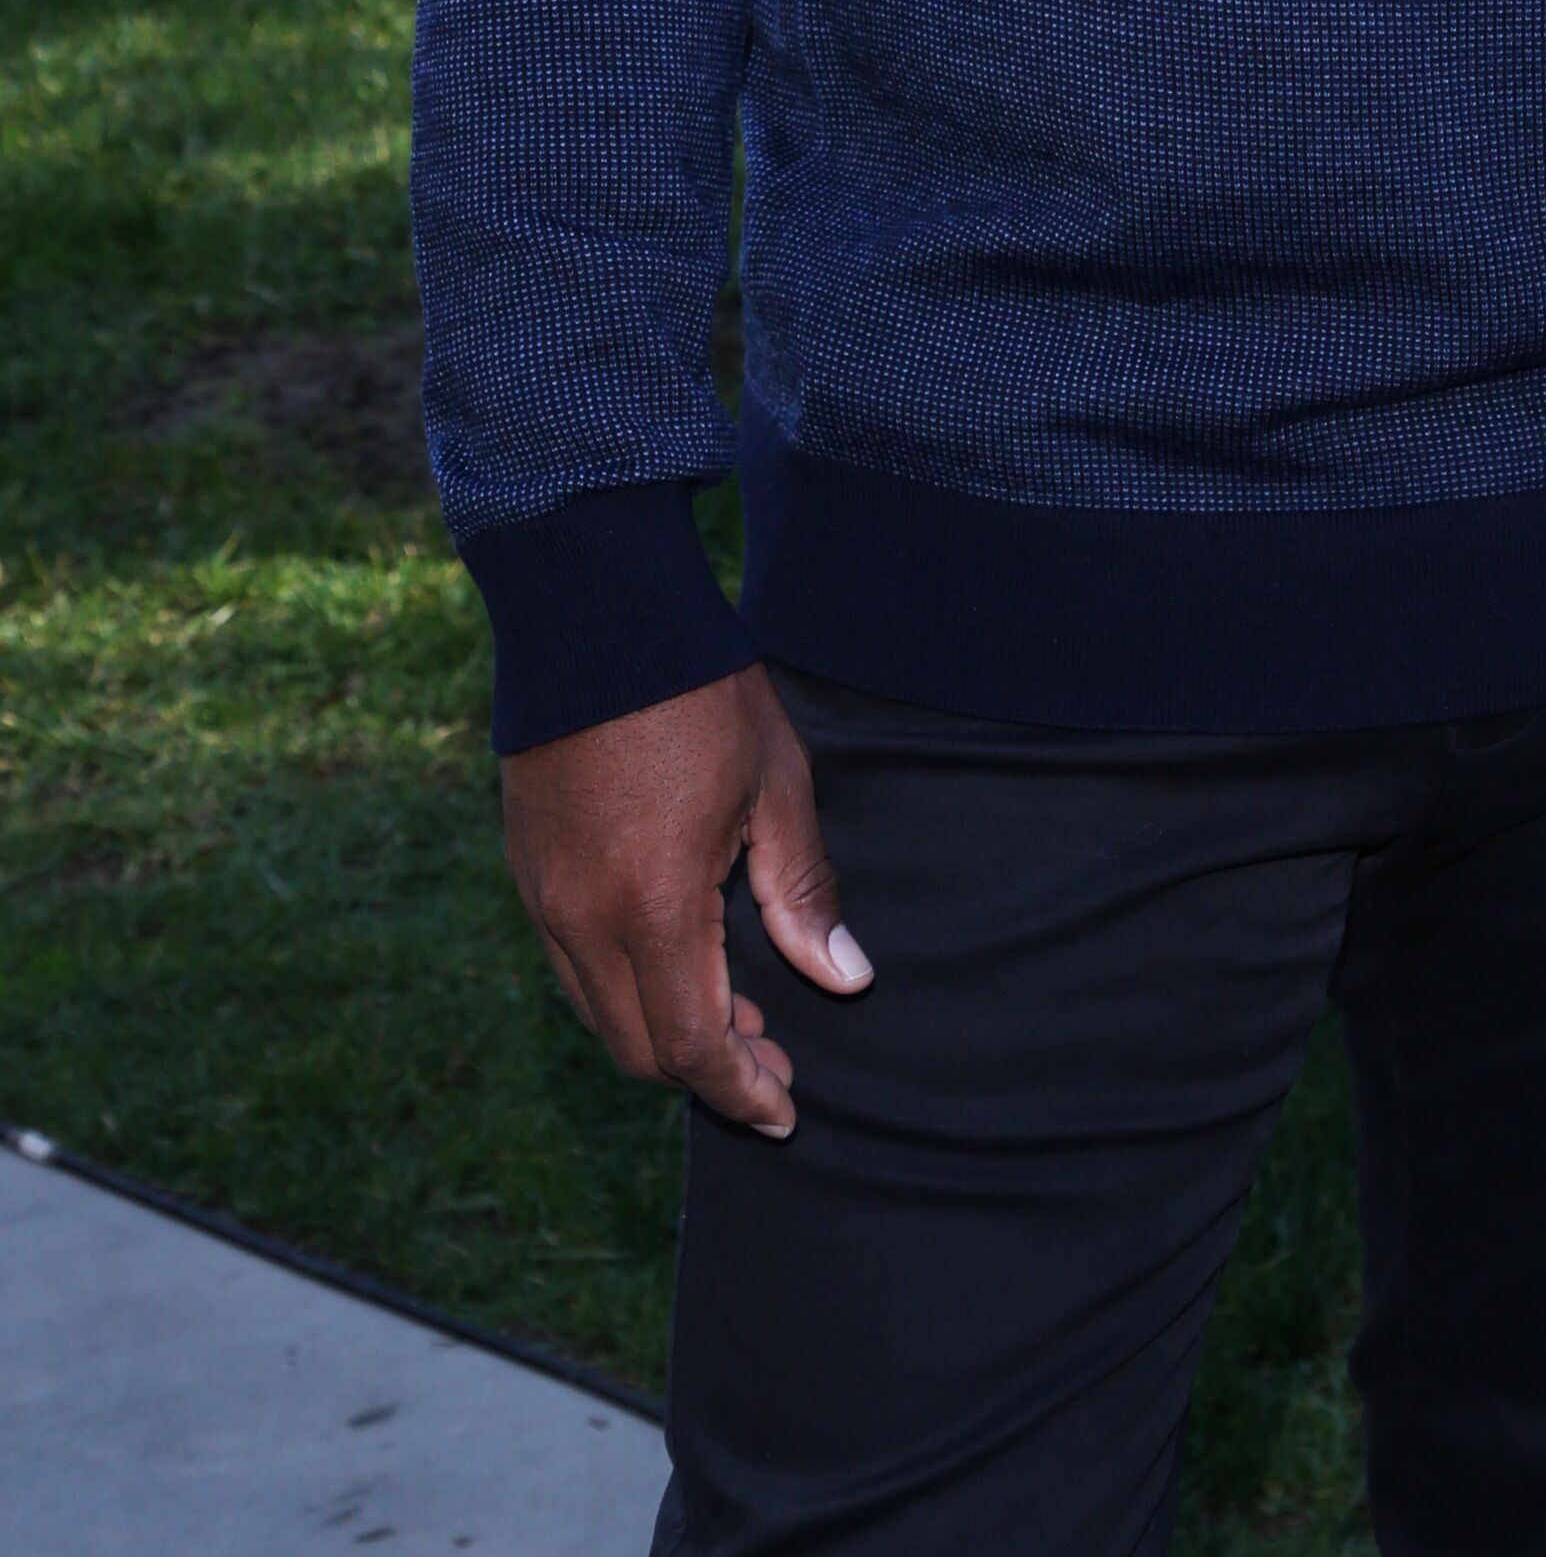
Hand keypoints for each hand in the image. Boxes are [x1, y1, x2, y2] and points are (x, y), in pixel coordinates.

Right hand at [500, 663, 871, 1134]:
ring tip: (737, 1015)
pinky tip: (676, 959)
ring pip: (599, 1012)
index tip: (784, 1109)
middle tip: (774, 1060)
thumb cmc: (699, 693)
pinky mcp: (525, 870)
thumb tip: (843, 980)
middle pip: (638, 1049)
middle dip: (707, 1072)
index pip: (692, 1045)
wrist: (593, 612)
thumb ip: (802, 893)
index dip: (741, 1090)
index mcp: (652, 908)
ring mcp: (542, 897)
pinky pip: (571, 964)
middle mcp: (582, 921)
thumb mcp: (776, 786)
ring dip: (663, 1031)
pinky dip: (624, 987)